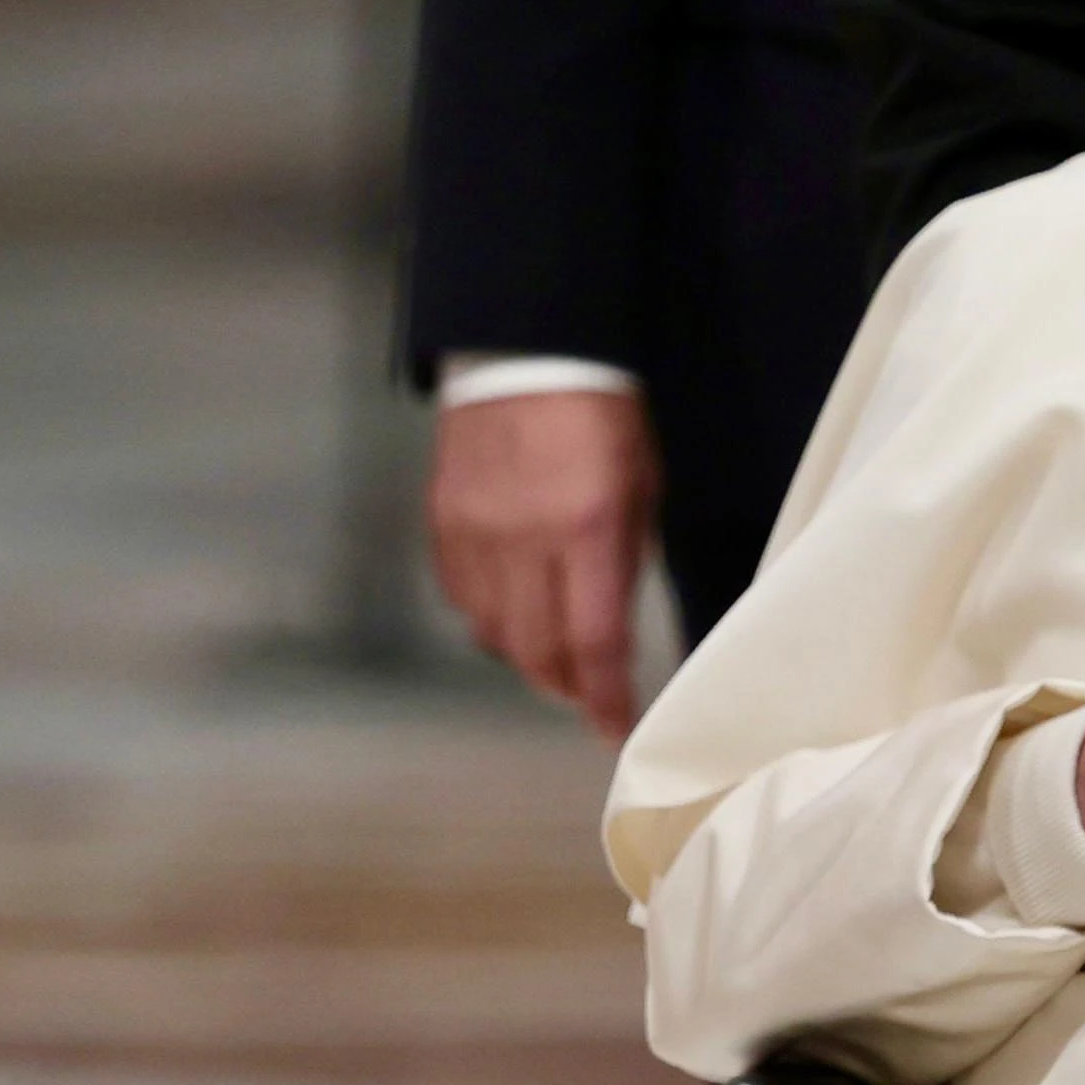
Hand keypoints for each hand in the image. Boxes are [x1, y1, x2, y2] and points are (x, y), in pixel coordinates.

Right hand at [427, 389, 657, 740]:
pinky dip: (490, 620)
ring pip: (492, 633)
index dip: (604, 699)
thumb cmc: (603, 419)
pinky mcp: (442, 522)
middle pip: (535, 651)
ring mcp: (474, 532)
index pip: (593, 641)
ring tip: (555, 660)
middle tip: (589, 698)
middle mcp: (524, 538)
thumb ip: (625, 561)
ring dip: (527, 659)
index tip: (615, 730)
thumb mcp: (642, 488)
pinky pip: (462, 598)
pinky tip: (514, 614)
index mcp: (587, 528)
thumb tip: (614, 632)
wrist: (527, 354)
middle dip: (566, 687)